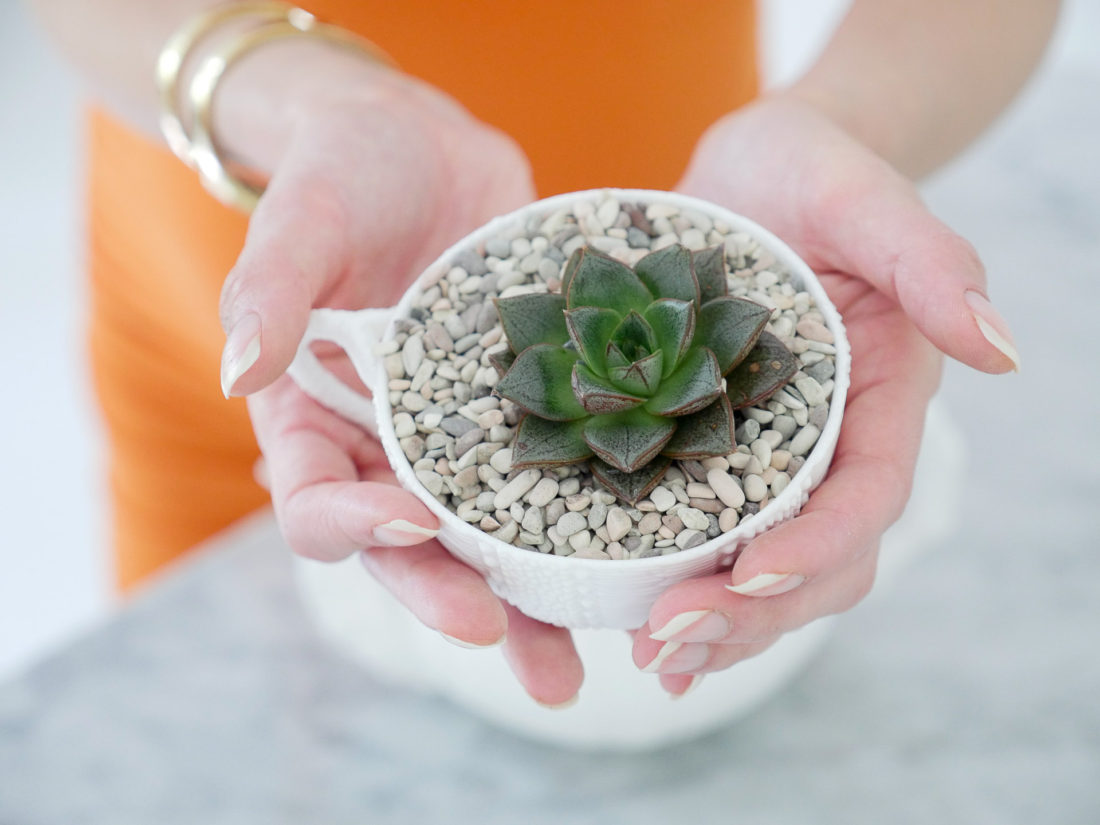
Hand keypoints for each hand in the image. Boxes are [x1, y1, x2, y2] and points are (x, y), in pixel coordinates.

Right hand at [220, 62, 583, 705]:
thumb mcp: (302, 217)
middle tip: (496, 636)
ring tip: (568, 672)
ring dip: (521, 606)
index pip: (316, 497)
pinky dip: (584, 531)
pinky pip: (550, 482)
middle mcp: (385, 447)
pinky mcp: (524, 415)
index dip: (355, 523)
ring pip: (484, 541)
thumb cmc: (341, 171)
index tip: (413, 521)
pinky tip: (633, 571)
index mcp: (315, 418)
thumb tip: (238, 371)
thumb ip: (269, 291)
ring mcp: (457, 439)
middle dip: (446, 596)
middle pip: (406, 547)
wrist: (418, 144)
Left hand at [634, 96, 1019, 694]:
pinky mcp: (713, 452)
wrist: (756, 171)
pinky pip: (709, 538)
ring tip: (656, 659)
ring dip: (719, 625)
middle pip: (817, 558)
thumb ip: (932, 264)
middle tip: (672, 641)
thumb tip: (1003, 350)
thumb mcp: (866, 198)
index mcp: (881, 397)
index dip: (818, 545)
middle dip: (754, 612)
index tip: (751, 575)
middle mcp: (833, 443)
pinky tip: (638, 634)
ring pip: (767, 569)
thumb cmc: (816, 173)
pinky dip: (684, 591)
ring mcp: (772, 457)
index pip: (866, 494)